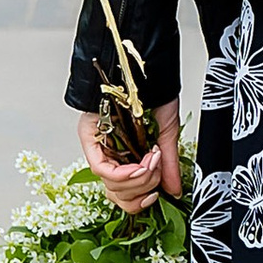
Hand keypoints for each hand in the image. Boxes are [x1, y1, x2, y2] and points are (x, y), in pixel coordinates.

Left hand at [77, 99, 183, 215]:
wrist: (145, 63)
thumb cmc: (154, 88)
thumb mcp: (166, 130)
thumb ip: (169, 164)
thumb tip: (174, 191)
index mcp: (126, 151)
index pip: (126, 192)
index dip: (141, 200)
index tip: (159, 192)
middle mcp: (109, 151)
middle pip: (118, 194)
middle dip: (143, 189)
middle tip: (158, 172)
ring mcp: (97, 145)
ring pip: (110, 185)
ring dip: (138, 180)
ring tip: (153, 161)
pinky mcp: (89, 136)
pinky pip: (101, 168)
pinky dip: (123, 174)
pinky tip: (140, 166)